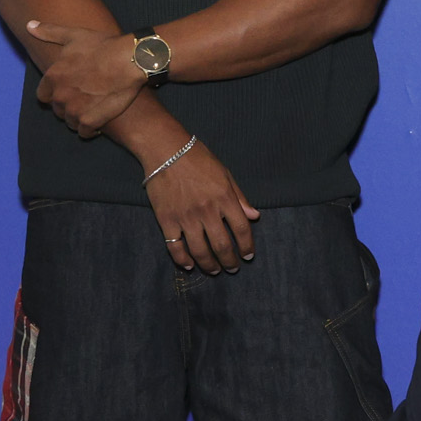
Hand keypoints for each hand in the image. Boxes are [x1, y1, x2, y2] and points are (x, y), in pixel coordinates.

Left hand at [25, 20, 146, 136]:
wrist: (130, 60)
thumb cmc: (103, 46)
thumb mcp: (74, 35)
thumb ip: (49, 32)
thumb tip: (29, 25)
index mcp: (53, 76)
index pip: (43, 96)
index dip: (55, 94)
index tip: (68, 90)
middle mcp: (60, 94)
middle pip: (58, 110)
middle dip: (68, 105)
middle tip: (85, 97)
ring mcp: (75, 109)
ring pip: (70, 121)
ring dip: (79, 118)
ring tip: (93, 109)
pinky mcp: (91, 120)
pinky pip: (84, 132)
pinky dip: (89, 129)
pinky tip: (98, 122)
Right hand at [147, 136, 259, 273]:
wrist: (165, 150)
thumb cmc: (198, 158)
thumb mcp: (225, 174)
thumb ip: (239, 197)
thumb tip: (255, 216)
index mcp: (224, 198)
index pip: (241, 230)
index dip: (247, 246)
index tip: (248, 256)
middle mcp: (207, 211)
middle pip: (222, 245)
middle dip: (230, 261)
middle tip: (232, 268)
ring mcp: (186, 217)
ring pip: (200, 251)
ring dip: (209, 265)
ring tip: (214, 270)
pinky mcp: (166, 220)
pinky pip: (174, 247)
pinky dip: (182, 260)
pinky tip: (189, 265)